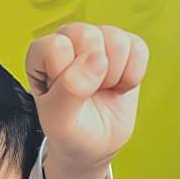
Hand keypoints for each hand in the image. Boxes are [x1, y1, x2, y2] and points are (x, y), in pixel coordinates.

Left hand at [25, 23, 147, 178]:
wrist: (96, 144)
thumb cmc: (71, 129)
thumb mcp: (60, 121)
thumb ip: (70, 89)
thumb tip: (97, 58)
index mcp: (42, 53)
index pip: (56, 46)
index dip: (66, 75)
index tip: (65, 96)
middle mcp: (69, 39)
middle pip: (87, 35)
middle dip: (92, 73)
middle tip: (87, 93)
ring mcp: (99, 39)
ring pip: (116, 40)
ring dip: (114, 76)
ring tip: (102, 90)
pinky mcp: (126, 46)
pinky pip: (138, 48)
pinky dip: (133, 76)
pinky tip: (119, 87)